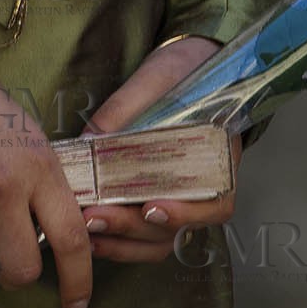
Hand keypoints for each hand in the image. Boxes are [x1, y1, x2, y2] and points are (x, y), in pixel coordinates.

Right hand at [0, 39, 91, 307]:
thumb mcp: (30, 139)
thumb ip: (43, 186)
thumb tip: (56, 238)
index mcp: (39, 167)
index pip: (71, 237)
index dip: (78, 278)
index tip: (77, 303)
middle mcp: (2, 186)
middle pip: (21, 268)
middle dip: (15, 274)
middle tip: (8, 261)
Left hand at [79, 37, 241, 263]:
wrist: (192, 64)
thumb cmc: (183, 72)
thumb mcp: (155, 80)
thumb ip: (125, 110)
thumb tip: (89, 142)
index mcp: (218, 157)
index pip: (216, 203)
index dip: (186, 213)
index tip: (151, 206)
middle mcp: (205, 186)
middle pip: (178, 228)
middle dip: (133, 227)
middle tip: (95, 217)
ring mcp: (181, 197)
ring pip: (160, 240)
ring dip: (124, 242)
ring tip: (87, 232)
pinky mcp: (158, 199)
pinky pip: (146, 235)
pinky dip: (120, 240)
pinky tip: (92, 234)